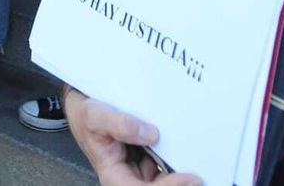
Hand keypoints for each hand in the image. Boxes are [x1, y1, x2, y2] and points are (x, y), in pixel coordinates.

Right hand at [65, 89, 199, 185]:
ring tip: (198, 163)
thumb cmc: (86, 114)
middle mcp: (127, 175)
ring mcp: (138, 167)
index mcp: (113, 173)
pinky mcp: (146, 157)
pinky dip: (175, 159)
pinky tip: (186, 149)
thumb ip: (120, 124)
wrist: (84, 105)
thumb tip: (150, 134)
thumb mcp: (95, 115)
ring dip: (179, 174)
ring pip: (163, 179)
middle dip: (177, 184)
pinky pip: (163, 164)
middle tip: (200, 176)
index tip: (188, 178)